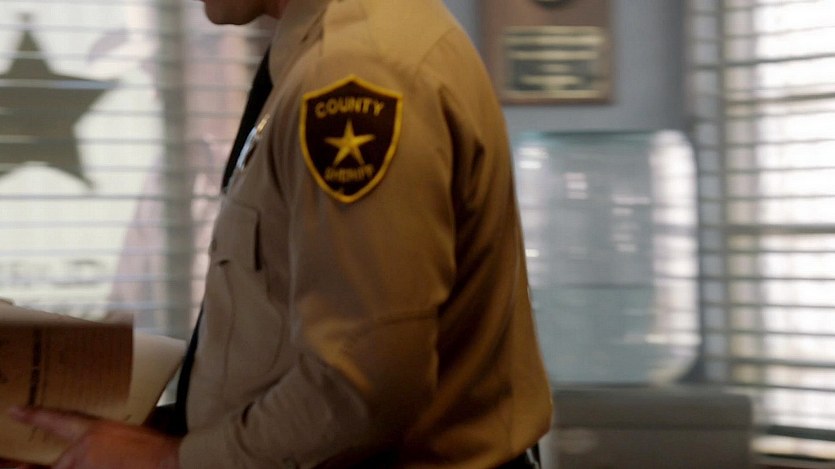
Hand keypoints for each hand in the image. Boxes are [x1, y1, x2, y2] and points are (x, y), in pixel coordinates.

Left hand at [8, 407, 180, 468]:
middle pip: (60, 464)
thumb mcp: (126, 434)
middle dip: (58, 466)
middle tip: (51, 463)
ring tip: (110, 461)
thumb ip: (104, 440)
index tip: (14, 411)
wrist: (167, 461)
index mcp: (93, 430)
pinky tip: (112, 464)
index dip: (34, 416)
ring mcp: (87, 467)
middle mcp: (84, 449)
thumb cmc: (154, 447)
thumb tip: (99, 446)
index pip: (57, 421)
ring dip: (86, 466)